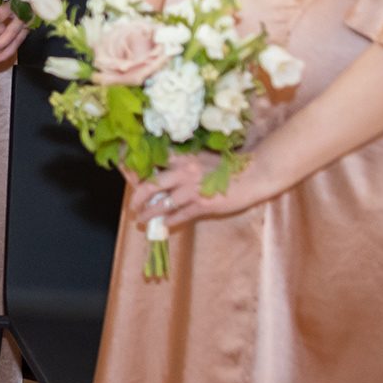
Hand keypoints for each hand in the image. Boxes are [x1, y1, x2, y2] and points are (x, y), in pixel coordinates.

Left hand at [125, 154, 251, 229]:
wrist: (254, 174)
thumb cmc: (229, 165)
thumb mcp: (203, 157)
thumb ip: (184, 162)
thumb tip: (164, 171)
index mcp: (183, 158)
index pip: (153, 162)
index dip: (138, 170)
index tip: (127, 176)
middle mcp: (184, 172)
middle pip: (150, 185)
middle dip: (137, 197)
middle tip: (132, 205)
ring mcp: (192, 190)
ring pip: (162, 204)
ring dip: (149, 213)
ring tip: (141, 219)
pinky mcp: (203, 205)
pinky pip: (180, 216)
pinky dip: (169, 221)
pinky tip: (163, 225)